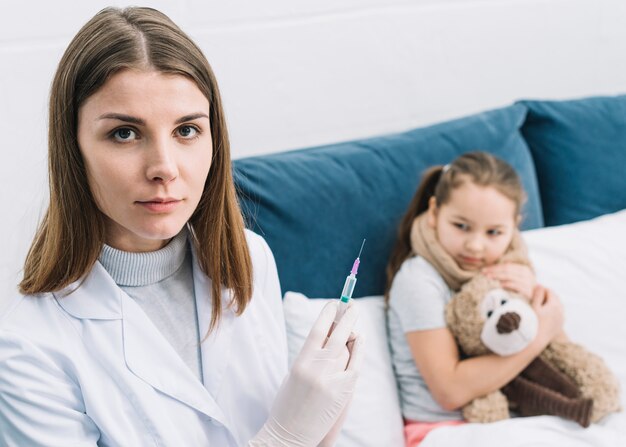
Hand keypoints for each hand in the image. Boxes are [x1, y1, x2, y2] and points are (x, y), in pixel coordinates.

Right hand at [250, 302, 363, 446]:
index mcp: (301, 361)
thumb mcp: (295, 373)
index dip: (328, 313)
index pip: (319, 329)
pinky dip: (358, 350)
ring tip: (350, 328)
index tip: (334, 304)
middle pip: (338, 334)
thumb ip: (311, 354)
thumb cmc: (288, 403)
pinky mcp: (344, 390)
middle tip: (352, 305)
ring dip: (349, 336)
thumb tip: (330, 333)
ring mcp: (332, 379)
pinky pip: (355, 364)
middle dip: (347, 316)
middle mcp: (318, 368)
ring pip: (347, 349)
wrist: (289, 435)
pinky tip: (359, 340)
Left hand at [482, 263, 535, 298]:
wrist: (539, 302)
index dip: (495, 267)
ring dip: (498, 276)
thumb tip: (492, 270)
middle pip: (507, 270)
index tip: (484, 270)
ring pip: (510, 276)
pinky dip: (507, 284)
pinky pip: (516, 285)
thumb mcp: (518, 280)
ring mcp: (529, 283)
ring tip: (489, 278)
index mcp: (524, 269)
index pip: (507, 266)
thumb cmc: (524, 291)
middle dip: (494, 271)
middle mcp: (527, 274)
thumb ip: (509, 274)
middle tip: (484, 273)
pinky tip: (499, 285)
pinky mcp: (529, 291)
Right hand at [530, 285, 563, 344]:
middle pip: (555, 298)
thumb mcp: (533, 307)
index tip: (534, 289)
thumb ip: (537, 295)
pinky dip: (553, 311)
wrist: (536, 341)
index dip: (542, 289)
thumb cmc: (532, 322)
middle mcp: (560, 312)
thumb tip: (540, 285)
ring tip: (541, 302)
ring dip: (550, 303)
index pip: (550, 291)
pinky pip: (558, 314)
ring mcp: (561, 319)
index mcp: (554, 305)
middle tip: (537, 293)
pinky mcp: (559, 325)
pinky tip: (545, 312)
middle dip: (547, 295)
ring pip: (558, 306)